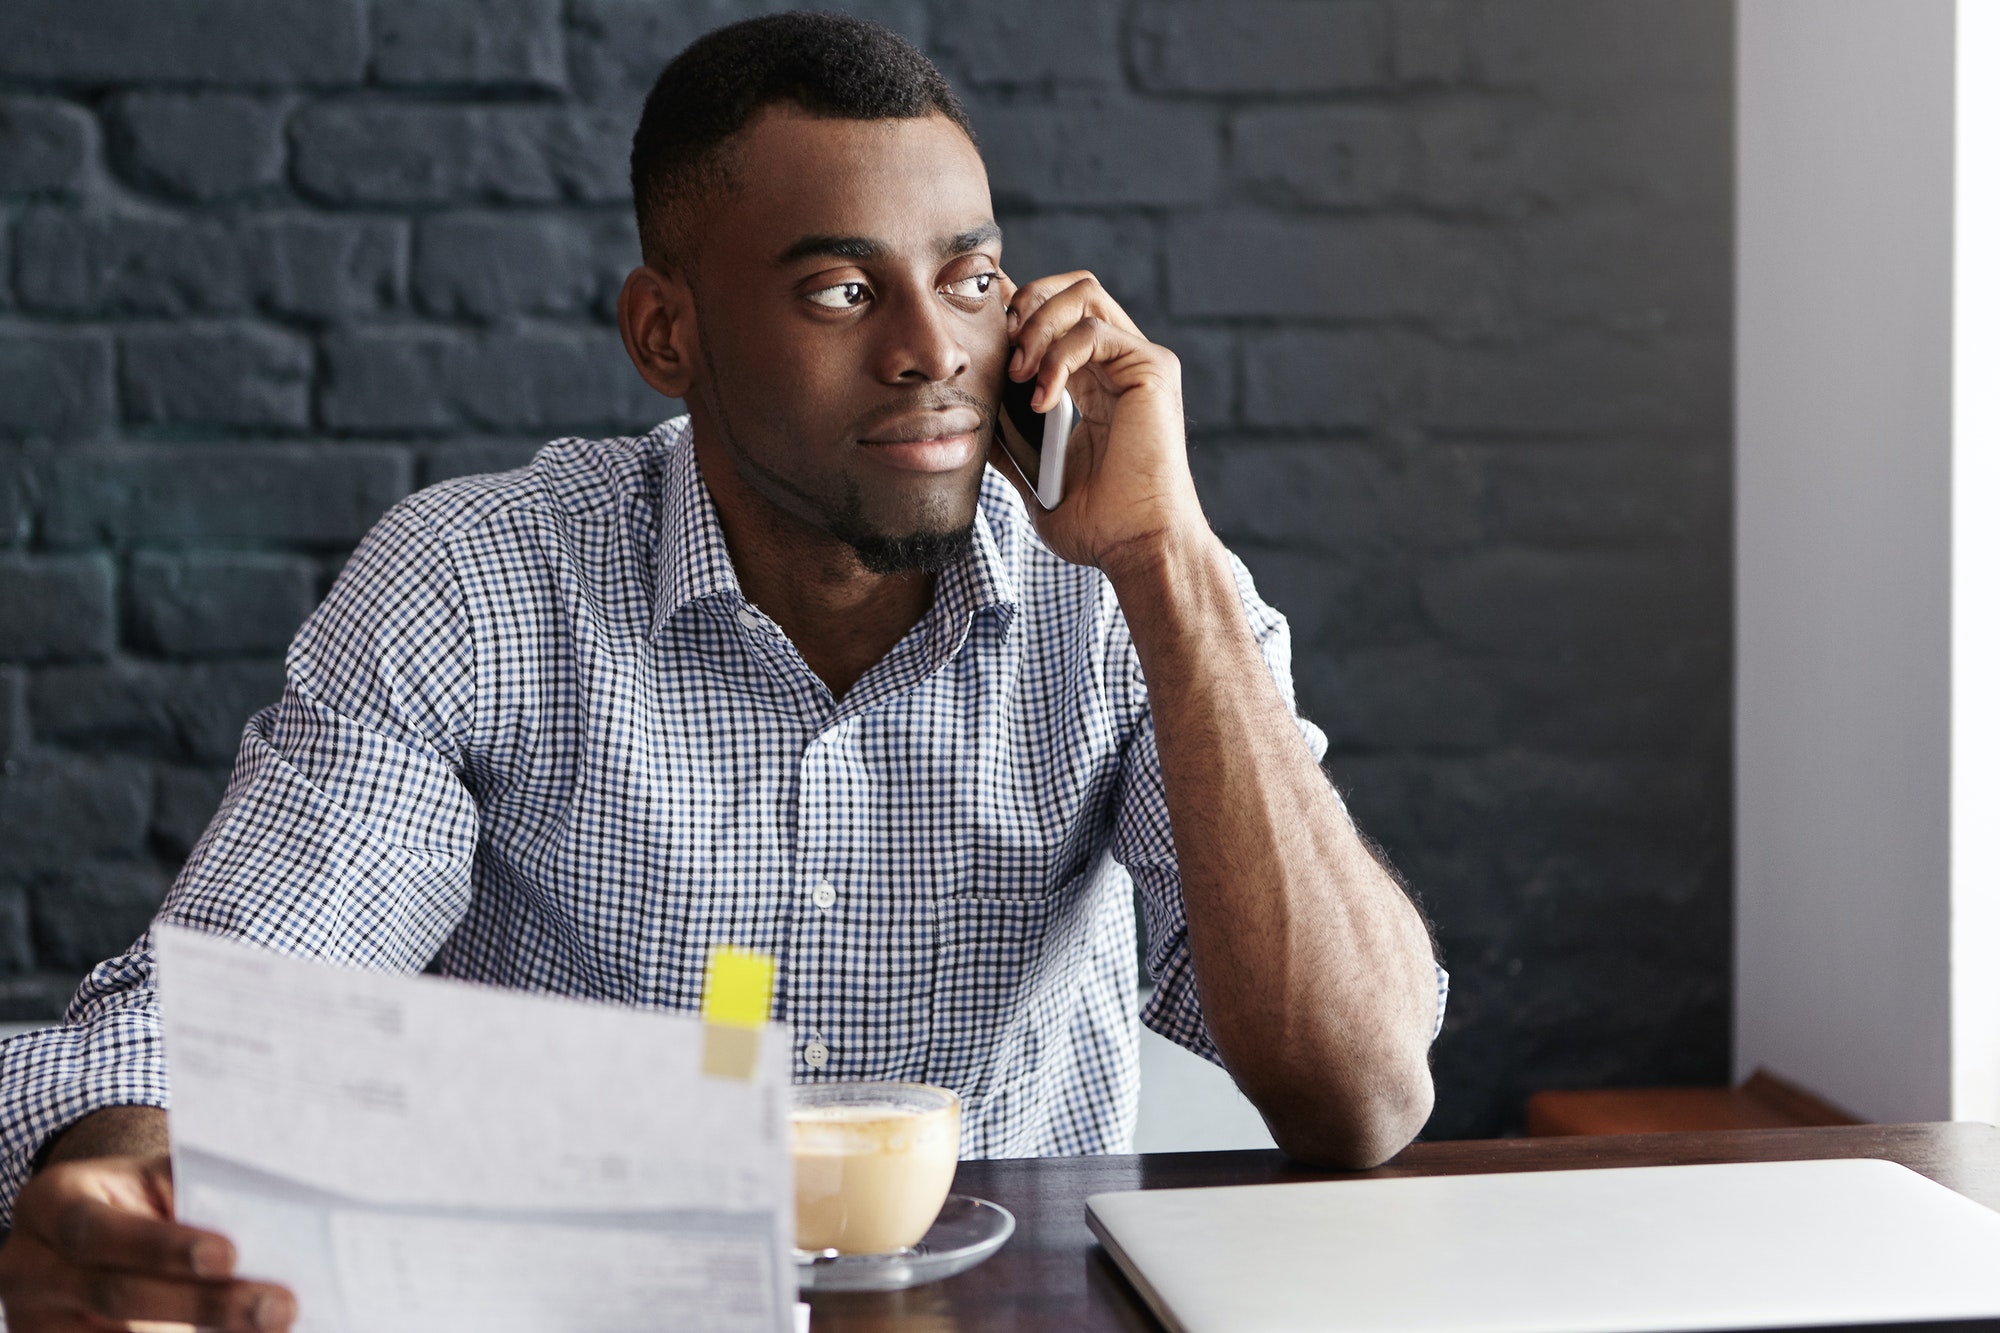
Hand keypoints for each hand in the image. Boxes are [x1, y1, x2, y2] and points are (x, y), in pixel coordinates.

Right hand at [0, 1153, 295, 1331]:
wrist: (101, 1232)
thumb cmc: (142, 1199)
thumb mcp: (156, 1179)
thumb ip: (195, 1189)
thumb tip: (269, 1207)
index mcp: (51, 1202)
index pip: (98, 1229)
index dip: (161, 1246)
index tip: (230, 1255)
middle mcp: (29, 1265)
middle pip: (113, 1293)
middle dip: (202, 1303)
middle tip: (277, 1308)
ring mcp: (35, 1319)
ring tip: (266, 1327)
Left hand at [995, 271, 1209, 576]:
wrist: (1134, 546)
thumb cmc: (1095, 523)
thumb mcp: (1032, 475)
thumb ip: (1007, 438)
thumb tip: (968, 414)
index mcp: (1093, 382)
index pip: (1055, 317)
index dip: (1017, 311)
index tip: (981, 331)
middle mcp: (1118, 365)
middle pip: (1071, 288)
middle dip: (1026, 306)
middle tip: (1002, 352)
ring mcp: (1138, 363)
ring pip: (1083, 294)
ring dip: (1037, 326)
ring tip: (1019, 374)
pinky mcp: (1151, 369)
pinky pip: (1094, 332)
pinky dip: (1058, 357)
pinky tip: (1043, 400)